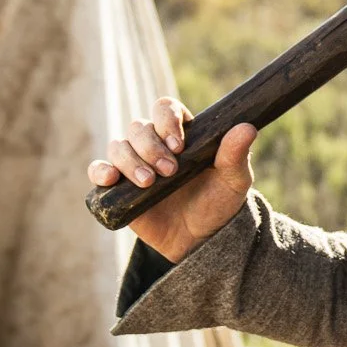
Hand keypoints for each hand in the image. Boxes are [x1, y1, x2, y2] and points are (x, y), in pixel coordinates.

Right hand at [87, 96, 256, 261]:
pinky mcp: (118, 186)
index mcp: (181, 132)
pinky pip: (99, 169)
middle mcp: (154, 143)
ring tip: (149, 183)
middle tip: (170, 170)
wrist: (200, 238)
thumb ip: (236, 155)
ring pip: (118, 146)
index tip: (178, 145)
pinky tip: (111, 179)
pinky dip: (101, 171)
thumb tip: (247, 128)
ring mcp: (134, 163)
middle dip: (151, 147)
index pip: (165, 109)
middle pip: (138, 127)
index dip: (167, 121)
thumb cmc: (218, 202)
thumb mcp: (233, 181)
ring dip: (131, 161)